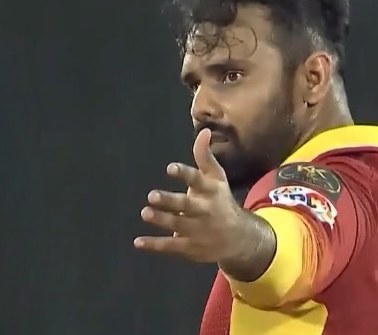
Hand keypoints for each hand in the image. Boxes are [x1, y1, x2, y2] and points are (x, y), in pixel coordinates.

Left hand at [134, 128, 243, 261]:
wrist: (239, 238)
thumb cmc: (220, 201)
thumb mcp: (217, 178)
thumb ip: (205, 156)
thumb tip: (204, 131)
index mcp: (210, 191)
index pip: (197, 180)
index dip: (184, 174)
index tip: (170, 168)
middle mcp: (204, 210)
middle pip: (186, 205)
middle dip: (170, 201)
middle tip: (152, 195)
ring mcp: (197, 230)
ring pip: (177, 225)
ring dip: (161, 220)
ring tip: (145, 213)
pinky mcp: (190, 247)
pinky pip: (171, 246)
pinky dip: (154, 245)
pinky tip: (138, 242)